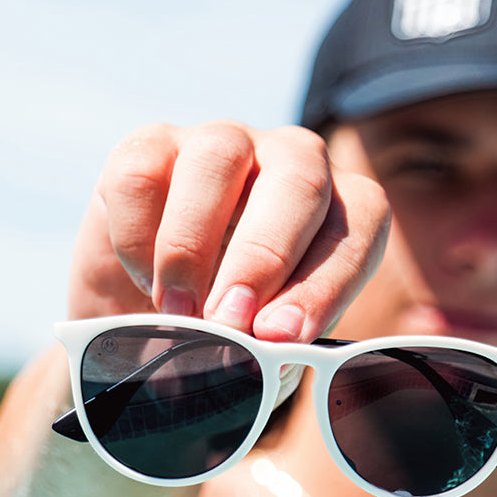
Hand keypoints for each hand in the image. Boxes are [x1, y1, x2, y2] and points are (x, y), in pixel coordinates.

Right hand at [67, 121, 389, 341]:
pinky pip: (144, 174)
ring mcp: (223, 144)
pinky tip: (145, 279)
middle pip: (300, 178)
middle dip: (265, 256)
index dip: (325, 284)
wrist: (150, 314)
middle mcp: (291, 161)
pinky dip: (139, 237)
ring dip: (194, 245)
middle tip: (232, 321)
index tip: (284, 337)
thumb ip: (279, 341)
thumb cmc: (232, 322)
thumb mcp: (267, 339)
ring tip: (180, 312)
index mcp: (342, 208)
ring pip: (219, 158)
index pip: (358, 230)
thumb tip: (269, 352)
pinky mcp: (152, 146)